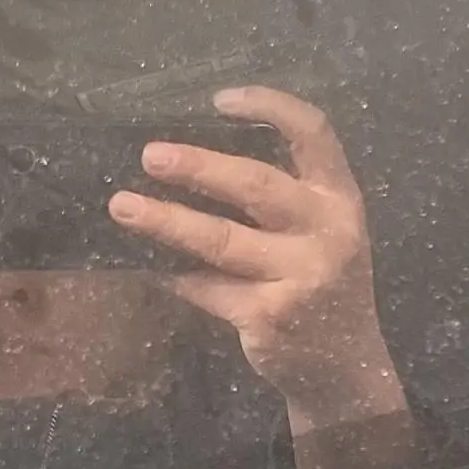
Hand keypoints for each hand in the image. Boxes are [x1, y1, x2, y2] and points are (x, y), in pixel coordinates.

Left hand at [108, 87, 416, 468]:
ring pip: (220, 239)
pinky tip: (148, 265)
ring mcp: (299, 276)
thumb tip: (193, 161)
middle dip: (198, 167)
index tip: (218, 100)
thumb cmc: (322, 285)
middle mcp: (326, 232)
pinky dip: (174, 275)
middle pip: (255, 184)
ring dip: (166, 220)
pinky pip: (207, 287)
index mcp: (340, 198)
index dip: (268, 106)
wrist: (345, 368)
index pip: (313, 133)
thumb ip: (283, 198)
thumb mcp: (323, 232)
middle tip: (150, 156)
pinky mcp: (268, 315)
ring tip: (123, 207)